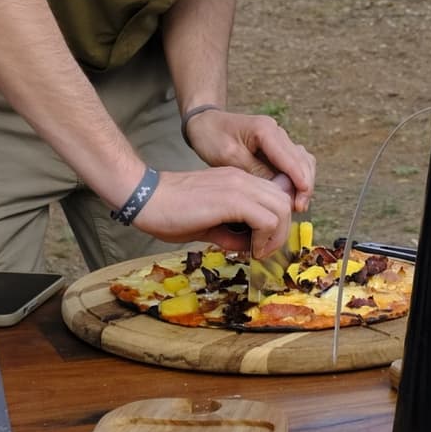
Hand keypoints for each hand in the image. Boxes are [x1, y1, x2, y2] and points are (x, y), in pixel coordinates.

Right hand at [129, 165, 294, 257]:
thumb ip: (230, 232)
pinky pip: (267, 219)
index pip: (274, 196)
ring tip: (259, 251)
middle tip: (264, 251)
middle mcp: (242, 179)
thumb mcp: (207, 224)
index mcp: (238, 181)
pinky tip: (250, 249)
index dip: (276, 222)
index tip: (262, 243)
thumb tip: (247, 246)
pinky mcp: (232, 199)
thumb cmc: (170, 212)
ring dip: (276, 235)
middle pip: (284, 201)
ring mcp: (239, 186)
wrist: (146, 199)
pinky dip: (265, 237)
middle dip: (282, 231)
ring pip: (281, 208)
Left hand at [183, 109, 315, 212]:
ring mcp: (279, 139)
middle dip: (304, 184)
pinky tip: (291, 195)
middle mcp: (277, 132)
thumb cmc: (212, 138)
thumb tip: (278, 191)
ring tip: (298, 205)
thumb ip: (255, 171)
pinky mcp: (276, 148)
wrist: (205, 124)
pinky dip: (296, 179)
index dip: (299, 180)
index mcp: (265, 130)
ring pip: (302, 162)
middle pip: (302, 160)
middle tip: (300, 208)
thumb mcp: (229, 157)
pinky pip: (294, 163)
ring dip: (303, 183)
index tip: (301, 200)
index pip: (289, 158)